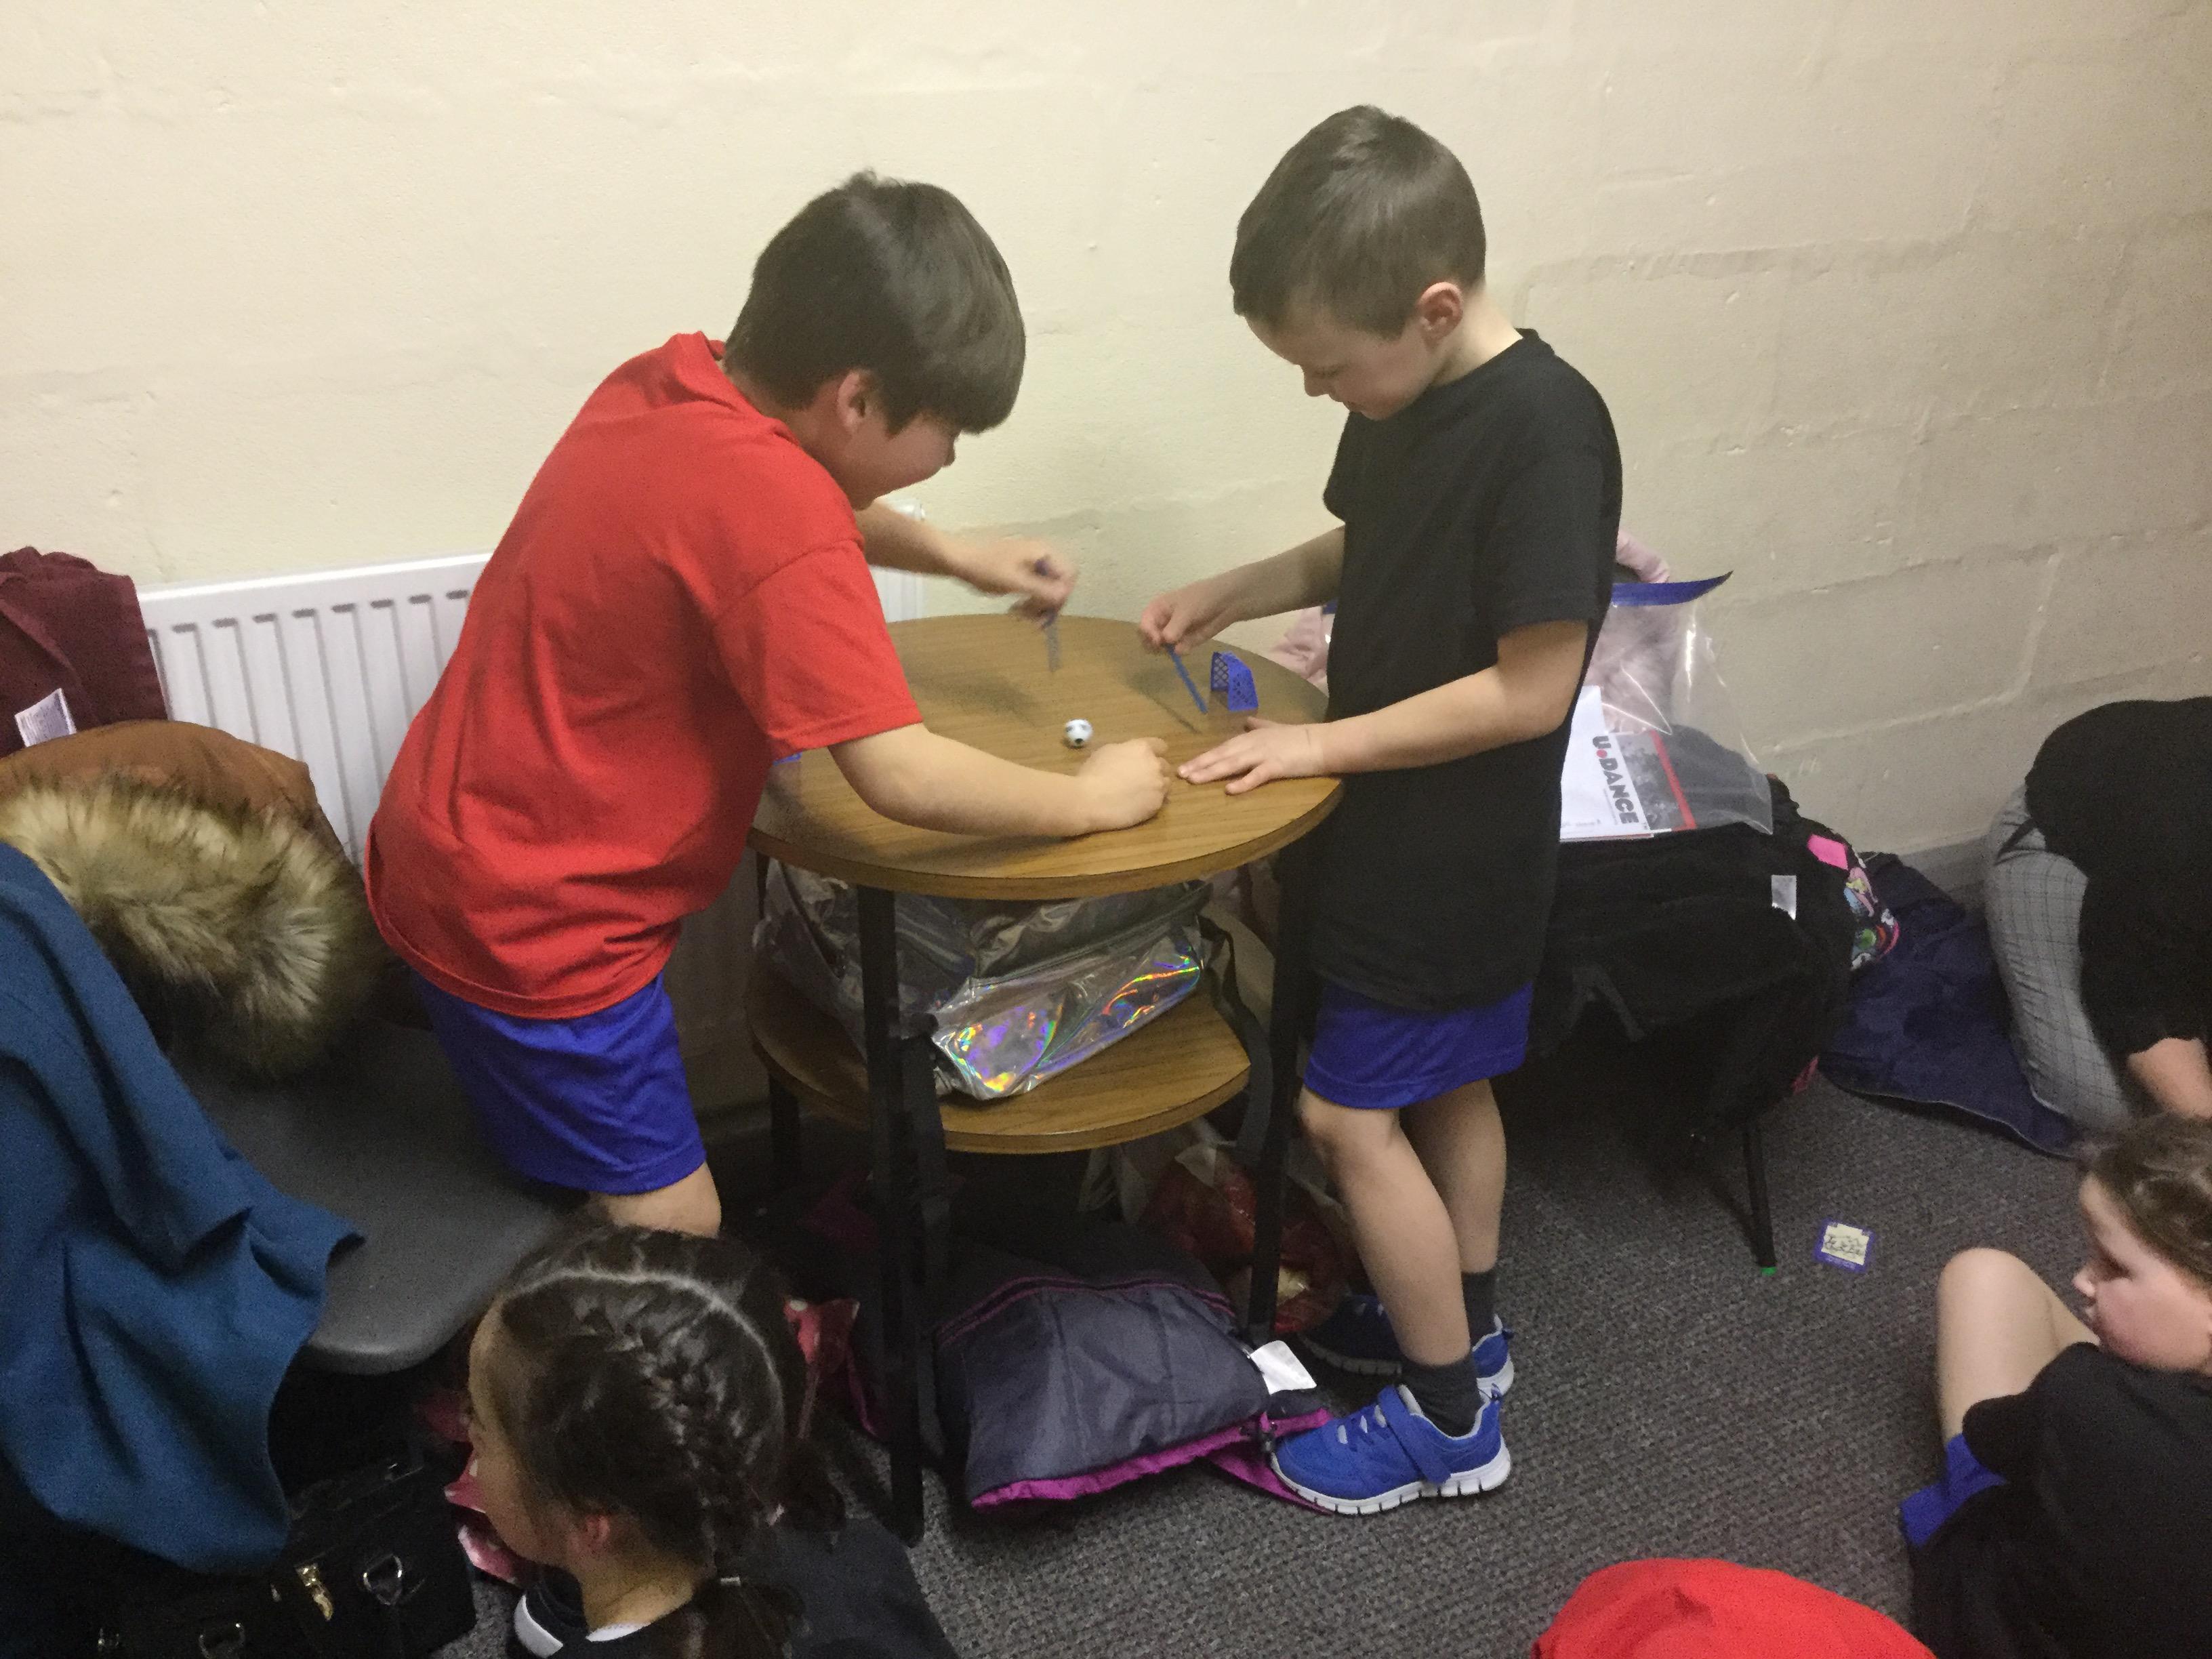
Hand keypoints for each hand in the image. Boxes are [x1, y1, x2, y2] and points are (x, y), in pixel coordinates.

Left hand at [948, 536, 1075, 620]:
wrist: (959, 560)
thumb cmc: (986, 568)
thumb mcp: (1015, 581)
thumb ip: (1041, 589)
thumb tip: (1064, 596)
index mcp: (1043, 552)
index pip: (1068, 574)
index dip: (1062, 594)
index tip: (1047, 610)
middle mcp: (1042, 556)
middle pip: (1059, 584)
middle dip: (1048, 604)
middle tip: (1033, 621)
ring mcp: (1032, 564)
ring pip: (1048, 590)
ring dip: (1038, 606)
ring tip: (1020, 616)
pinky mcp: (1022, 572)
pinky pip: (1035, 590)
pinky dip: (1030, 602)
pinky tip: (1016, 610)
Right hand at [1075, 738, 1170, 831]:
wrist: (1090, 800)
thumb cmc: (1093, 773)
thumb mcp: (1107, 751)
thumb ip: (1126, 750)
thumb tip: (1130, 756)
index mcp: (1143, 748)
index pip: (1160, 746)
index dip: (1153, 752)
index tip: (1146, 759)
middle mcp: (1155, 765)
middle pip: (1164, 765)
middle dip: (1155, 770)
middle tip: (1141, 778)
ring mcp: (1158, 786)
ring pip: (1165, 784)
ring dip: (1156, 786)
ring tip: (1140, 793)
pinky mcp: (1156, 805)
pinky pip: (1159, 801)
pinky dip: (1151, 801)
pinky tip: (1137, 805)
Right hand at [1139, 578, 1237, 651]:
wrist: (1226, 602)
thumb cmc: (1202, 599)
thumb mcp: (1186, 610)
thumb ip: (1174, 627)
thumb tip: (1165, 641)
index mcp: (1157, 609)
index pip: (1143, 625)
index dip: (1148, 634)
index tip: (1158, 640)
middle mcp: (1162, 622)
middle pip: (1148, 640)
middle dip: (1154, 646)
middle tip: (1164, 647)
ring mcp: (1173, 633)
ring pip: (1161, 649)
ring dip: (1167, 651)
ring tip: (1179, 646)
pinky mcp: (1186, 642)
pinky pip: (1177, 652)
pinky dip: (1181, 652)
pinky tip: (1187, 648)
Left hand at [1179, 718, 1328, 795]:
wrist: (1322, 742)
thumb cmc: (1299, 737)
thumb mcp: (1275, 728)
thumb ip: (1260, 725)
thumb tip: (1248, 721)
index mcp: (1250, 737)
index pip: (1221, 748)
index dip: (1202, 757)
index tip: (1184, 766)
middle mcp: (1253, 743)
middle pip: (1222, 755)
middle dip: (1200, 765)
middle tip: (1181, 774)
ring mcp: (1264, 754)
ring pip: (1233, 763)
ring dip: (1213, 772)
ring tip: (1195, 780)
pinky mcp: (1277, 766)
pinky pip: (1257, 775)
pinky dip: (1243, 782)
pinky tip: (1229, 789)